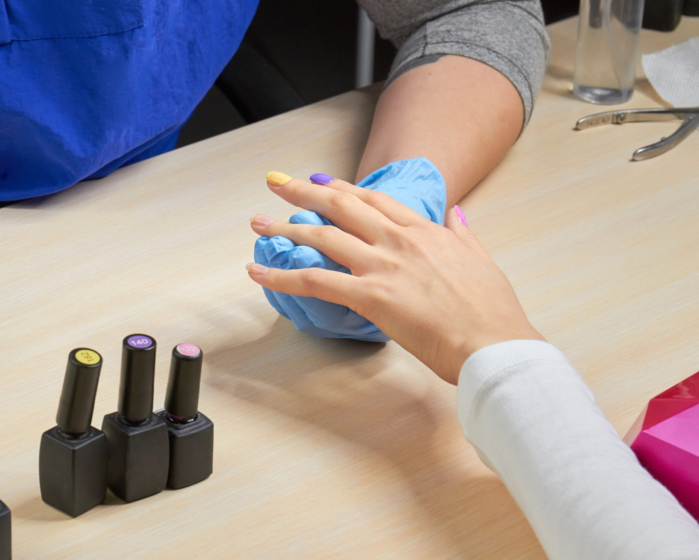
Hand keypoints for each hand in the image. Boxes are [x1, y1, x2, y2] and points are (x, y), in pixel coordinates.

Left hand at [247, 173, 542, 383]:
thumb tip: (459, 214)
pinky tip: (259, 273)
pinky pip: (314, 281)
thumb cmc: (492, 313)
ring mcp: (383, 266)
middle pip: (341, 206)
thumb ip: (465, 235)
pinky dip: (281, 275)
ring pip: (322, 237)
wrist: (495, 344)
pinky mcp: (370, 296)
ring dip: (285, 227)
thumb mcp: (482, 261)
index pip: (375, 200)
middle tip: (276, 183)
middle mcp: (399, 241)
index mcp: (425, 232)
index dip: (343, 188)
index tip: (320, 180)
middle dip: (303, 191)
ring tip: (259, 224)